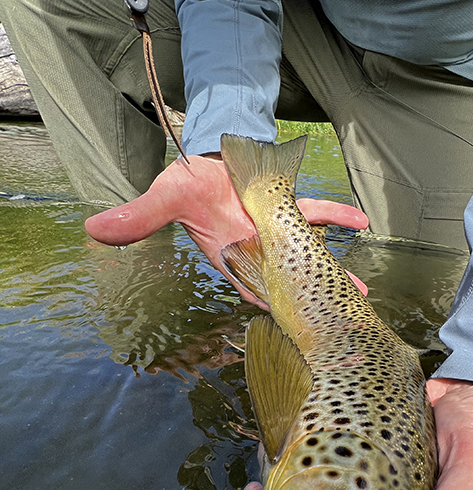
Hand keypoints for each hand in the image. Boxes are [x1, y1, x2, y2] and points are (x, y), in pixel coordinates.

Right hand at [84, 155, 368, 305]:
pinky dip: (336, 217)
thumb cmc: (185, 184)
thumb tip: (93, 228)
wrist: (205, 160)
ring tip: (362, 295)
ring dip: (334, 273)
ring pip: (309, 255)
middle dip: (310, 305)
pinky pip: (315, 213)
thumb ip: (137, 217)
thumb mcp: (163, 198)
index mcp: (230, 255)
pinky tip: (361, 223)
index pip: (251, 286)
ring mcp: (276, 232)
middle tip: (339, 329)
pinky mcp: (287, 208)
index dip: (270, 304)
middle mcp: (257, 250)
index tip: (291, 327)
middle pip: (288, 283)